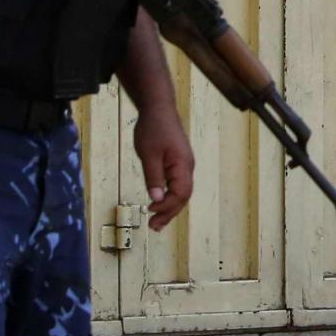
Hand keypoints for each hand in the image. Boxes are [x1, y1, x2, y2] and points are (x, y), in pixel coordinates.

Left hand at [134, 103, 195, 230]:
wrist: (158, 109)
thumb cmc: (153, 129)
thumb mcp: (148, 154)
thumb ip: (153, 177)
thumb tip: (156, 199)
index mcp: (182, 165)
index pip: (180, 194)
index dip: (167, 206)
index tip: (150, 211)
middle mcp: (187, 167)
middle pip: (183, 196)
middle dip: (169, 213)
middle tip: (154, 227)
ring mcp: (184, 164)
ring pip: (181, 191)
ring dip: (170, 207)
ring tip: (156, 220)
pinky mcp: (178, 162)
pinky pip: (177, 184)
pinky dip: (169, 196)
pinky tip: (159, 201)